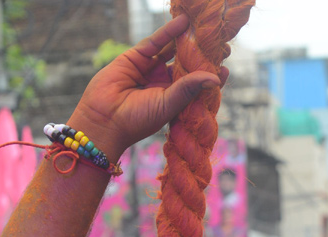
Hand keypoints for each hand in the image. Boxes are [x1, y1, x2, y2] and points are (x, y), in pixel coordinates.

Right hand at [68, 14, 221, 160]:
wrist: (103, 122)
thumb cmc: (135, 122)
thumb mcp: (167, 105)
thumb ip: (189, 89)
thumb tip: (216, 77)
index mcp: (172, 98)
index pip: (195, 83)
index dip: (209, 74)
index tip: (225, 66)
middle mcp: (162, 82)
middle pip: (186, 62)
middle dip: (200, 52)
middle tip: (218, 41)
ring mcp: (149, 69)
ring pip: (172, 49)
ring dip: (187, 38)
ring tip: (203, 27)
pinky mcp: (136, 57)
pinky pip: (156, 42)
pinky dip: (170, 31)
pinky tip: (184, 22)